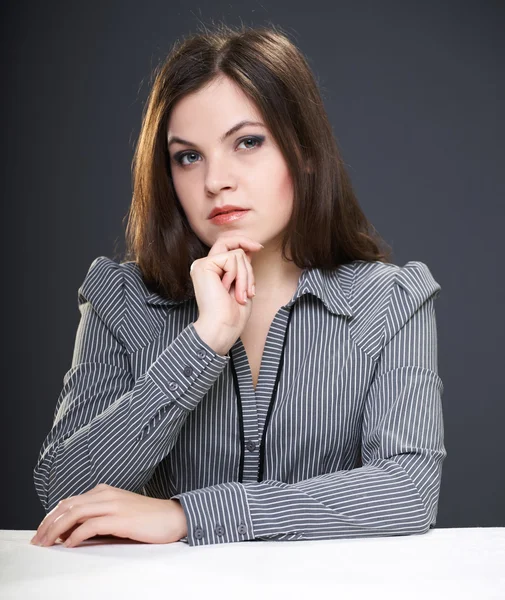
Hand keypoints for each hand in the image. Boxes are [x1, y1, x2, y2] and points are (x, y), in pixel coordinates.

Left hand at [30, 483, 187, 547]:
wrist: (173, 517)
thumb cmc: (147, 519)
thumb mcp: (118, 514)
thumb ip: (97, 518)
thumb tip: (71, 533)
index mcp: (104, 491)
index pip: (69, 501)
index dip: (52, 517)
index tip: (42, 533)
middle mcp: (106, 494)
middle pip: (68, 506)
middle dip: (48, 524)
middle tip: (38, 541)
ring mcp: (113, 505)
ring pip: (74, 513)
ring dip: (56, 530)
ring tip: (47, 544)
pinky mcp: (120, 518)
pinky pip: (90, 525)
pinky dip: (76, 535)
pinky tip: (69, 545)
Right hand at [191, 233, 262, 351]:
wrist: (223, 327)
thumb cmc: (233, 314)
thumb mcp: (242, 285)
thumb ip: (242, 267)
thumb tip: (248, 249)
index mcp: (211, 270)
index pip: (227, 246)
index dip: (243, 242)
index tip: (259, 248)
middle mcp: (204, 265)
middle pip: (231, 244)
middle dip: (248, 263)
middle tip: (250, 286)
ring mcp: (202, 265)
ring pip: (237, 254)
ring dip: (245, 276)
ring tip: (240, 294)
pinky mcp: (204, 265)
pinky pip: (232, 259)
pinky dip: (238, 276)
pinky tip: (228, 289)